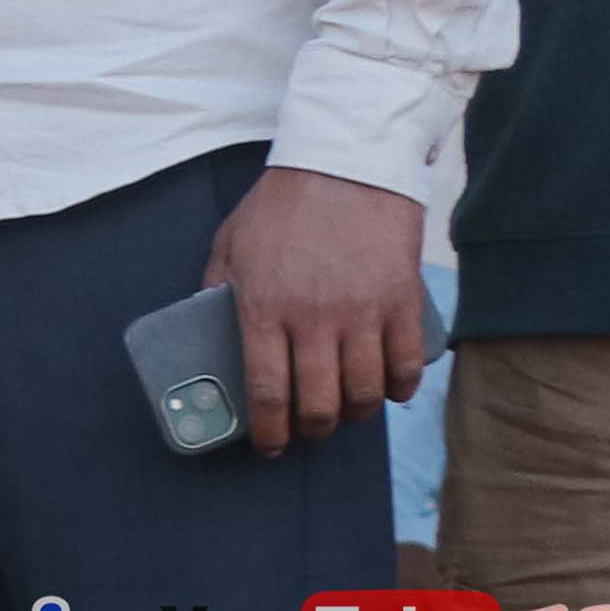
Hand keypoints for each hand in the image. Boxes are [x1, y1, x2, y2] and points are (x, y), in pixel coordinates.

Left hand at [209, 163, 430, 450]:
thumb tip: (203, 321)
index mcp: (264, 309)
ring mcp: (363, 312)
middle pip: (319, 403)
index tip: (270, 446)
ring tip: (345, 411)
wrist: (346, 164)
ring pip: (365, 392)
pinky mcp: (402, 301)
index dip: (269, 431)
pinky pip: (406, 365)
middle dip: (312, 430)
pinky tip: (388, 392)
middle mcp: (314, 319)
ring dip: (355, 414)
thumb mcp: (230, 243)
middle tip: (308, 429)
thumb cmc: (282, 204)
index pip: (266, 392)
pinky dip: (399, 389)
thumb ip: (216, 286)